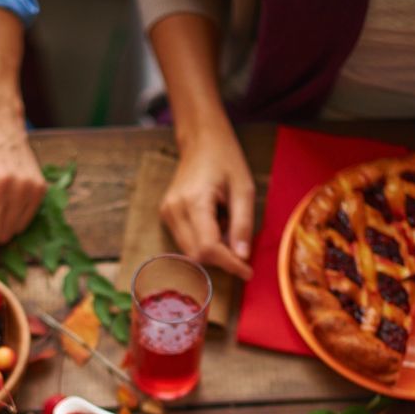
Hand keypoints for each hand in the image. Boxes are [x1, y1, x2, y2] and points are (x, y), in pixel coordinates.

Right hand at [161, 121, 254, 279]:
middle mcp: (174, 210)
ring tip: (226, 224)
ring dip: (213, 250)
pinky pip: (186, 242)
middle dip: (222, 259)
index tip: (247, 272)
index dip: (229, 264)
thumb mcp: (244, 189)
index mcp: (194, 201)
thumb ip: (243, 224)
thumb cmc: (226, 159)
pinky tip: (215, 222)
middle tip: (241, 247)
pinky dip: (204, 242)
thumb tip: (242, 257)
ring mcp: (167, 213)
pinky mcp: (166, 215)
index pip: (208, 248)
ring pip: (190, 252)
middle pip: (197, 255)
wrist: (201, 141)